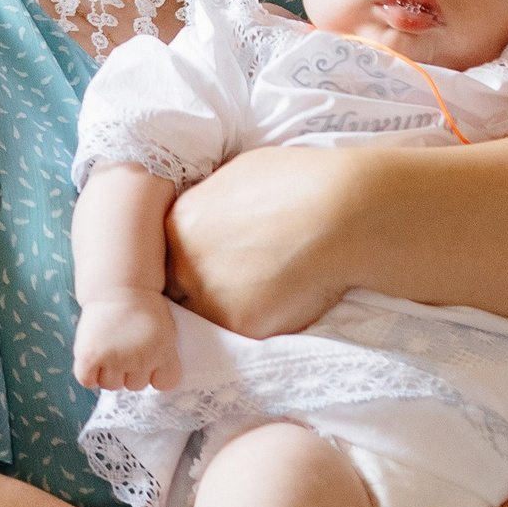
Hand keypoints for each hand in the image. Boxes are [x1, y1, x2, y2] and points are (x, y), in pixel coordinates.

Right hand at [73, 293, 180, 390]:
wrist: (118, 284)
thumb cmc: (142, 305)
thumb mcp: (165, 330)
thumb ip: (162, 355)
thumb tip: (149, 376)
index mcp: (164, 353)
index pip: (164, 384)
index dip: (155, 374)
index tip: (149, 361)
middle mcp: (142, 360)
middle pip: (134, 386)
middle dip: (129, 371)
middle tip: (123, 348)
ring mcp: (115, 359)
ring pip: (110, 385)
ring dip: (107, 373)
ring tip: (106, 351)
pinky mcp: (90, 357)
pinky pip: (87, 380)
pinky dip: (88, 374)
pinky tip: (92, 360)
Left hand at [166, 146, 360, 337]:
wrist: (340, 212)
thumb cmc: (297, 181)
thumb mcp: (238, 176)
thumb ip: (213, 204)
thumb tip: (216, 214)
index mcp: (178, 225)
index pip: (167, 256)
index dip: (191, 261)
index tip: (214, 260)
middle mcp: (183, 266)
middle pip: (180, 290)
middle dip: (202, 288)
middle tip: (238, 281)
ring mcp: (211, 301)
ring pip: (210, 316)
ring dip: (230, 309)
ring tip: (267, 290)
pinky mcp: (244, 328)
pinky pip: (246, 331)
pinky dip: (264, 320)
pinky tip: (289, 299)